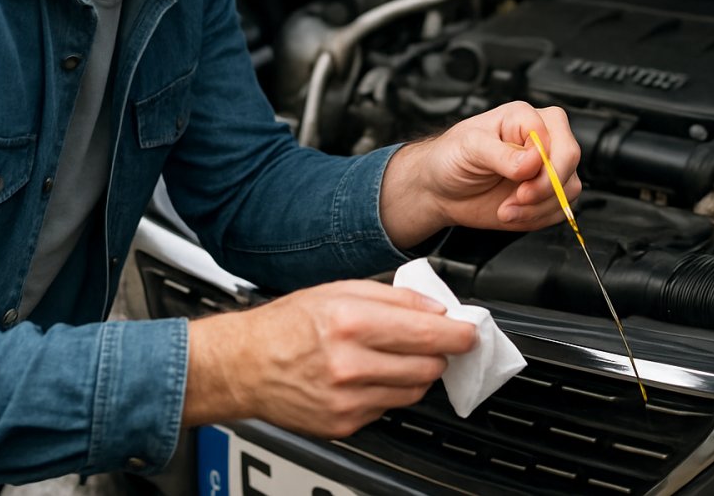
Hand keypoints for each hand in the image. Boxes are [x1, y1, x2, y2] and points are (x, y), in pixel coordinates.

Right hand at [183, 280, 476, 437]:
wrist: (243, 365)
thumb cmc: (286, 325)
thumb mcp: (339, 290)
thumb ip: (394, 297)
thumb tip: (436, 307)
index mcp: (351, 323)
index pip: (429, 334)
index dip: (459, 334)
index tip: (470, 332)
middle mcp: (350, 364)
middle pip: (429, 366)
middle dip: (438, 353)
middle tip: (431, 341)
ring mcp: (348, 399)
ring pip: (414, 390)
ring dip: (416, 373)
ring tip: (394, 356)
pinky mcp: (344, 424)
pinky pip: (388, 408)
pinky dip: (389, 391)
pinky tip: (369, 375)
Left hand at [380, 102, 581, 246]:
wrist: (440, 190)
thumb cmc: (450, 158)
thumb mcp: (470, 148)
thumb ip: (502, 153)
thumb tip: (533, 160)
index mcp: (525, 118)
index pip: (556, 136)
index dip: (543, 162)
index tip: (519, 177)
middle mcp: (541, 140)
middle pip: (570, 160)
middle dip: (545, 187)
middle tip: (518, 197)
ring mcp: (545, 169)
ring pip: (568, 188)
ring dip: (537, 207)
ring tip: (507, 209)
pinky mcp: (544, 195)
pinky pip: (560, 209)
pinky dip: (537, 219)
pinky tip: (512, 213)